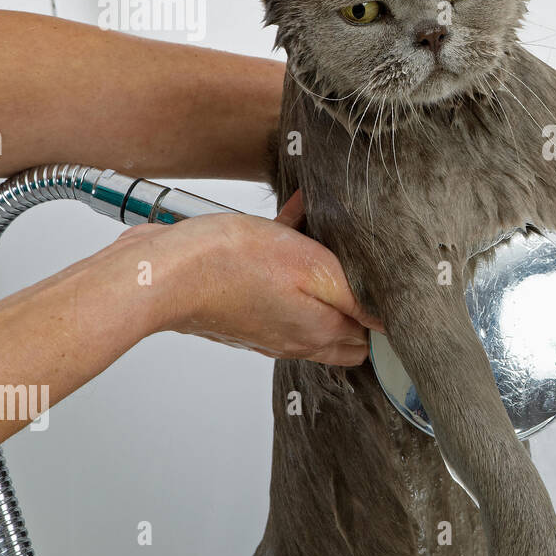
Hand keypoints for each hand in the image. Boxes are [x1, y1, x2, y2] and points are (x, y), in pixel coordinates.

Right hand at [117, 191, 382, 364]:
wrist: (162, 270)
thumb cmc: (233, 267)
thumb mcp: (316, 271)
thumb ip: (358, 299)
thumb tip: (393, 322)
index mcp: (317, 332)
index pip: (368, 339)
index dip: (384, 315)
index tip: (392, 286)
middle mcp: (293, 336)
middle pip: (343, 326)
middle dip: (359, 300)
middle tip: (365, 264)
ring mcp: (264, 322)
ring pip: (310, 300)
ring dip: (323, 271)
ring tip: (328, 231)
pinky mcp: (240, 303)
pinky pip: (277, 280)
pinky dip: (289, 251)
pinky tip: (292, 216)